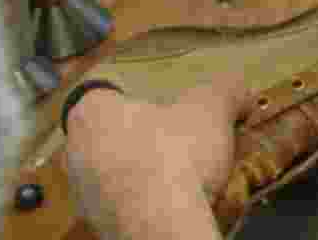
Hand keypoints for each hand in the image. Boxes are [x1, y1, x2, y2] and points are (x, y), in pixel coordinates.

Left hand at [64, 72, 248, 238]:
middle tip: (177, 139)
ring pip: (114, 172)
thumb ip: (225, 91)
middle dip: (141, 136)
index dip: (131, 96)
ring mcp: (84, 195)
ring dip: (142, 171)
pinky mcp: (98, 227)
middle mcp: (76, 152)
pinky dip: (145, 203)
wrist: (163, 228)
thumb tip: (242, 91)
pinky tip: (173, 204)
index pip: (100, 93)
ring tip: (181, 176)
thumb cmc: (176, 154)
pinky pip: (123, 205)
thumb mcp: (211, 109)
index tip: (159, 106)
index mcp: (92, 114)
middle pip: (109, 134)